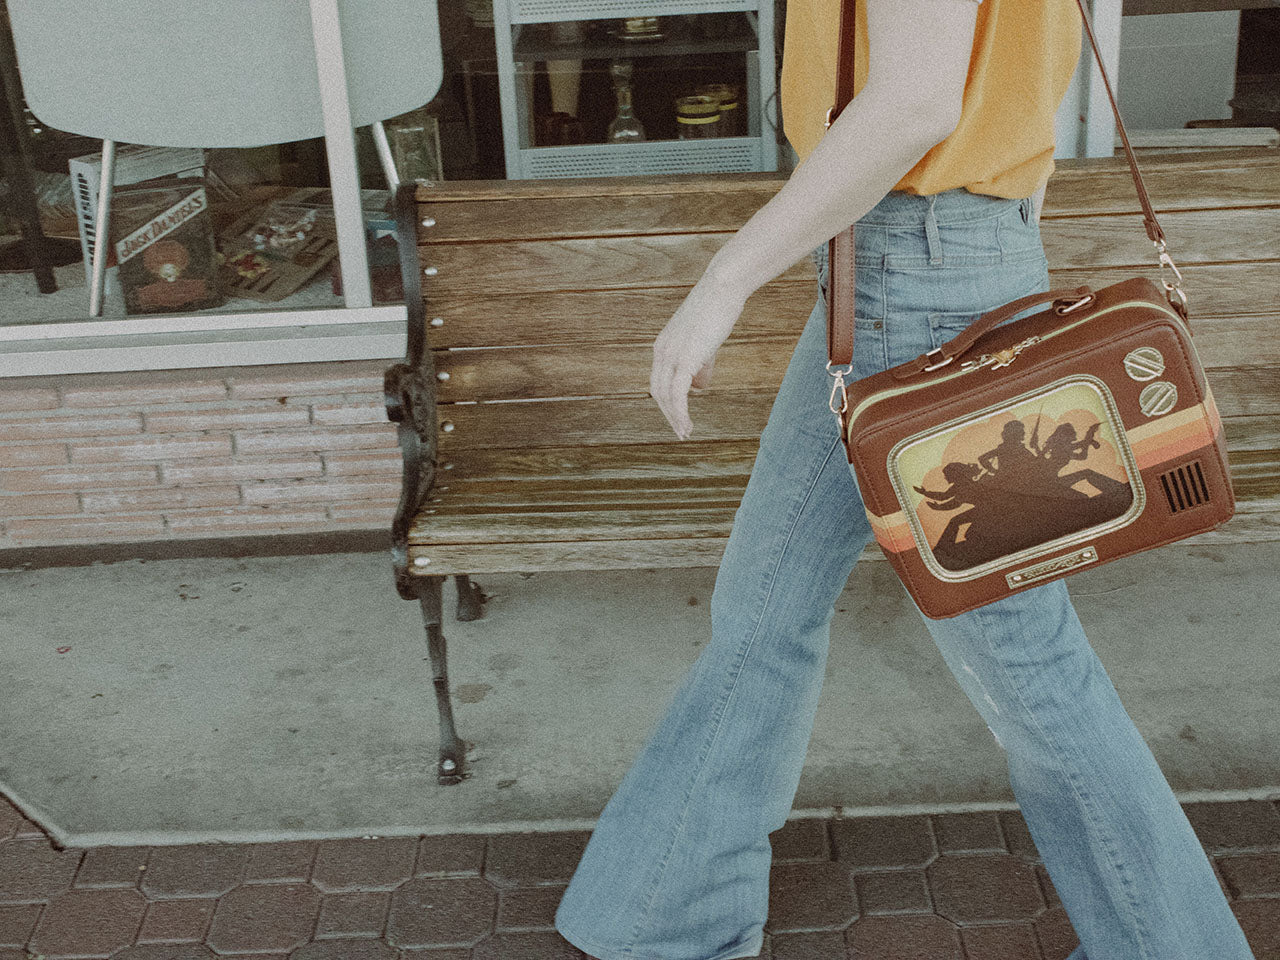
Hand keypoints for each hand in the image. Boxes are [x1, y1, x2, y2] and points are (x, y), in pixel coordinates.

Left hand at [649, 275, 746, 439]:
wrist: (722, 288)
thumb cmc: (718, 310)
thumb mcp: (705, 341)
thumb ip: (700, 364)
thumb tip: (700, 387)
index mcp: (663, 347)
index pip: (659, 381)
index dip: (667, 402)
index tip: (677, 417)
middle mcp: (661, 352)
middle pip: (658, 392)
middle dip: (669, 414)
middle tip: (682, 432)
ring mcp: (671, 356)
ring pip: (666, 396)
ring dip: (675, 418)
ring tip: (686, 433)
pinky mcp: (684, 359)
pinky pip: (678, 394)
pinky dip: (680, 413)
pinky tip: (687, 425)